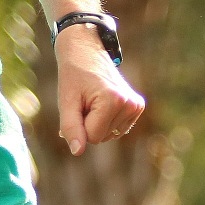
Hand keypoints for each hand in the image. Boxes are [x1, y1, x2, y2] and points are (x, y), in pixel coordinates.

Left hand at [54, 26, 146, 154]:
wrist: (86, 52)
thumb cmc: (73, 77)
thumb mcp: (66, 102)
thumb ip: (71, 127)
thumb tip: (77, 152)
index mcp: (114, 100)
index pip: (92, 137)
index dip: (80, 125)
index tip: (79, 104)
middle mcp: (130, 103)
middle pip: (102, 137)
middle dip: (89, 124)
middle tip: (85, 101)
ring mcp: (136, 105)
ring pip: (109, 135)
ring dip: (97, 122)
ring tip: (93, 100)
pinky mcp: (137, 107)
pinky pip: (117, 130)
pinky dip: (106, 121)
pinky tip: (103, 103)